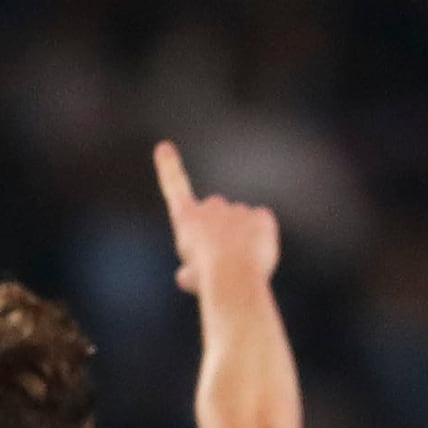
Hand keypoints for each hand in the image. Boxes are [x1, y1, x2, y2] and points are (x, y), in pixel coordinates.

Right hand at [156, 140, 279, 296]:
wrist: (232, 277)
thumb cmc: (208, 281)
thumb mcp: (191, 279)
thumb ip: (190, 272)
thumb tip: (186, 275)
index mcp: (187, 219)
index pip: (174, 187)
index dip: (168, 166)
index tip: (164, 146)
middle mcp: (211, 206)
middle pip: (218, 217)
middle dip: (221, 232)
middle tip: (222, 262)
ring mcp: (237, 209)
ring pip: (242, 227)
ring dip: (242, 241)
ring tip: (240, 266)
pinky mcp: (261, 215)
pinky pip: (262, 227)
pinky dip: (262, 241)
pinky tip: (256, 257)